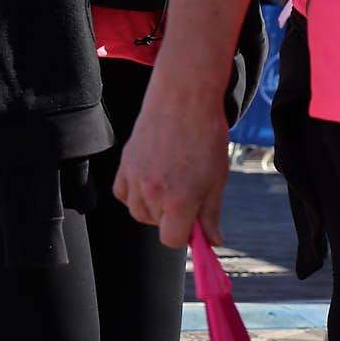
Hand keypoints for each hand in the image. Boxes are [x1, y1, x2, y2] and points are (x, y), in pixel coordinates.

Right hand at [115, 78, 230, 248]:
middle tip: (187, 193)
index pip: (172, 241)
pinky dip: (134, 193)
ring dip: (153, 207)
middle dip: (172, 217)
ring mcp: (135, 178)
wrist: (184, 99)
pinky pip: (122, 193)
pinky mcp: (124, 164)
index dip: (185, 236)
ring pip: (138, 211)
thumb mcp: (217, 179)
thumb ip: (210, 215)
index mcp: (179, 200)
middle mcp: (152, 193)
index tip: (194, 224)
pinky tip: (150, 179)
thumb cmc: (205, 136)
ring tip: (170, 183)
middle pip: (156, 226)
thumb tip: (211, 241)